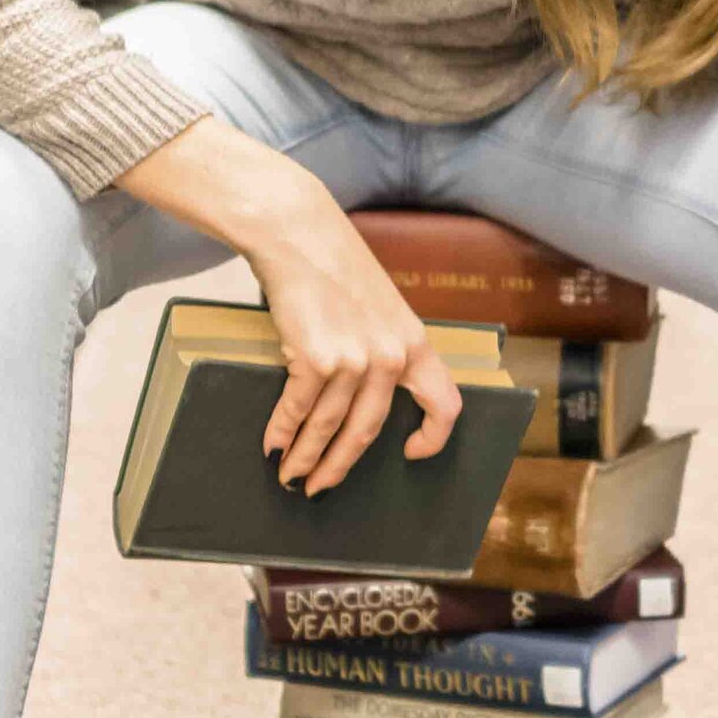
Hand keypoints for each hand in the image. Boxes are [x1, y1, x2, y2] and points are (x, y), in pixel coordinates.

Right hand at [113, 115, 462, 491]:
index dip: (433, 438)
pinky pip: (298, 410)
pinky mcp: (317, 358)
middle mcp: (391, 357)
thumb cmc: (333, 266)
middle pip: (369, 432)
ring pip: (329, 427)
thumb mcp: (377, 307)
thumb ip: (380, 348)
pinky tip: (272, 445)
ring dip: (305, 458)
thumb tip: (358, 401)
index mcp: (414, 343)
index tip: (412, 454)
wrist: (298, 232)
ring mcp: (356, 359)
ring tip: (290, 475)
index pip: (445, 404)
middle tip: (320, 486)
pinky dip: (282, 433)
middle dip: (340, 465)